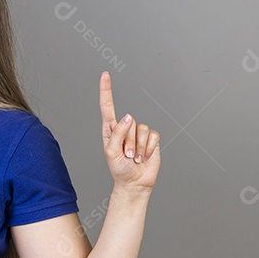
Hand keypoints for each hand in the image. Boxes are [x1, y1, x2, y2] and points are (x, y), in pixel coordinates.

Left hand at [99, 72, 159, 190]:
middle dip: (128, 141)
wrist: (135, 182)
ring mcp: (138, 133)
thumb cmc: (119, 168)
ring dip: (138, 146)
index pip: (108, 106)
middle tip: (126, 155)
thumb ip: (117, 133)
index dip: (106, 90)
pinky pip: (152, 135)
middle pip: (129, 122)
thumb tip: (128, 116)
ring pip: (141, 129)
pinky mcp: (151, 138)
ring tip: (134, 157)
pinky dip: (148, 148)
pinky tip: (144, 156)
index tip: (105, 75)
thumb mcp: (111, 152)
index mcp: (110, 129)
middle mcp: (124, 128)